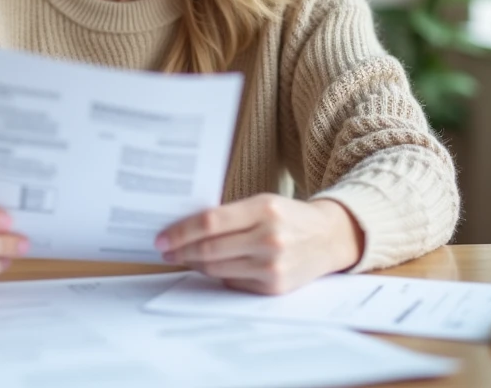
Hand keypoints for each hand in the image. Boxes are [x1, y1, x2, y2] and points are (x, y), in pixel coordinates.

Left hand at [155, 195, 364, 294]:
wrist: (329, 238)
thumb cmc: (288, 217)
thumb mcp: (263, 203)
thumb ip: (229, 215)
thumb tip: (185, 230)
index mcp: (264, 210)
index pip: (210, 223)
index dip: (181, 232)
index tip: (161, 237)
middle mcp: (269, 239)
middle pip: (209, 249)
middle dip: (181, 251)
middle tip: (164, 249)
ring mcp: (272, 266)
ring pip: (217, 269)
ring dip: (195, 264)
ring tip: (183, 257)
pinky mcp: (274, 288)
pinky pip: (232, 283)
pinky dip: (218, 275)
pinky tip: (211, 267)